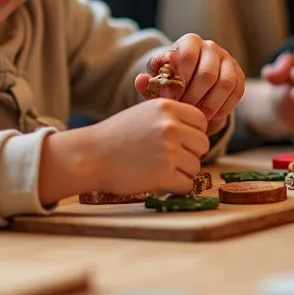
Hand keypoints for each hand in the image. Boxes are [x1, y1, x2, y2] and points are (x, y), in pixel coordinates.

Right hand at [39, 99, 210, 201]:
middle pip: (203, 144)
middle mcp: (171, 126)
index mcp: (167, 107)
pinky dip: (176, 187)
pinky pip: (187, 185)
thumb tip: (198, 132)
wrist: (90, 155)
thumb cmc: (115, 136)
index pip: (201, 121)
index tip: (178, 142)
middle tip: (169, 159)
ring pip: (196, 166)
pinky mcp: (164, 173)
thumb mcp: (143, 113)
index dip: (192, 134)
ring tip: (159, 169)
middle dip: (190, 154)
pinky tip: (159, 182)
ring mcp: (169, 150)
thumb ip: (170, 118)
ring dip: (182, 172)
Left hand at [135, 33, 244, 133]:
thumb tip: (141, 80)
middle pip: (207, 73)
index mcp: (189, 42)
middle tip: (185, 111)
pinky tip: (211, 117)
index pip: (187, 56)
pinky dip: (224, 107)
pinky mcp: (239, 74)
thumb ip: (148, 81)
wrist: (189, 83)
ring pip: (225, 83)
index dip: (180, 80)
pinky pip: (237, 92)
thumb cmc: (169, 81)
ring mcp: (227, 60)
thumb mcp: (157, 79)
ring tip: (198, 116)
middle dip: (195, 96)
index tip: (172, 99)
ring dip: (211, 103)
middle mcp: (210, 47)